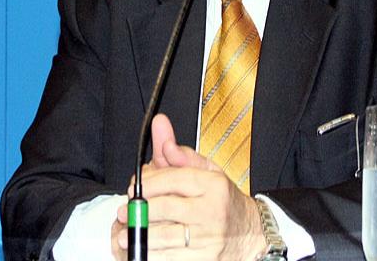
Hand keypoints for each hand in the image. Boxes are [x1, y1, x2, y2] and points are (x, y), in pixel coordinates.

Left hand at [112, 114, 265, 259]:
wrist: (250, 233)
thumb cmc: (224, 201)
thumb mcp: (208, 172)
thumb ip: (180, 153)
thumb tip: (160, 129)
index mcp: (214, 185)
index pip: (175, 179)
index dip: (149, 183)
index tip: (134, 186)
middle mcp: (213, 211)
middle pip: (167, 207)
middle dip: (140, 209)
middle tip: (126, 210)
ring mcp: (209, 238)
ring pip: (166, 236)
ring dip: (141, 234)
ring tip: (127, 230)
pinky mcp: (205, 259)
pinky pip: (172, 258)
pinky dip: (155, 254)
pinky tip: (145, 249)